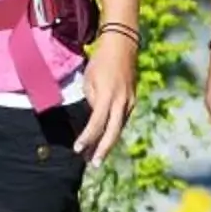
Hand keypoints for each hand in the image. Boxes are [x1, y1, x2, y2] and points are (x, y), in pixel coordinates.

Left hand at [72, 40, 136, 166]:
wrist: (123, 47)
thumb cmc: (101, 62)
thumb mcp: (90, 80)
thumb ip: (92, 101)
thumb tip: (95, 117)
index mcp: (109, 96)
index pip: (97, 123)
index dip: (87, 138)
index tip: (77, 149)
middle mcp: (123, 102)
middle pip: (113, 132)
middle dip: (103, 150)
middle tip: (93, 164)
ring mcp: (130, 102)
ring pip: (119, 128)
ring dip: (107, 143)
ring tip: (95, 156)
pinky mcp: (133, 101)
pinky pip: (122, 120)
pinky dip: (113, 131)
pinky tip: (105, 140)